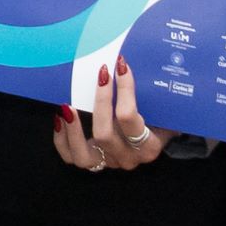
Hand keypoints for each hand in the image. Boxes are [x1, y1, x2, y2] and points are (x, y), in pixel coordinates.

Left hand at [52, 58, 169, 173]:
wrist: (158, 140)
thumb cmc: (161, 120)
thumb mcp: (164, 110)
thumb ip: (153, 94)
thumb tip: (133, 62)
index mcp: (149, 146)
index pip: (129, 118)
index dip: (124, 89)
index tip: (120, 65)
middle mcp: (128, 158)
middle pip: (105, 134)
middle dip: (100, 101)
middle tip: (100, 75)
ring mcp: (109, 162)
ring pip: (84, 155)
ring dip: (73, 130)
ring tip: (68, 106)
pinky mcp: (94, 163)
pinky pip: (71, 157)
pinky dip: (62, 139)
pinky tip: (61, 119)